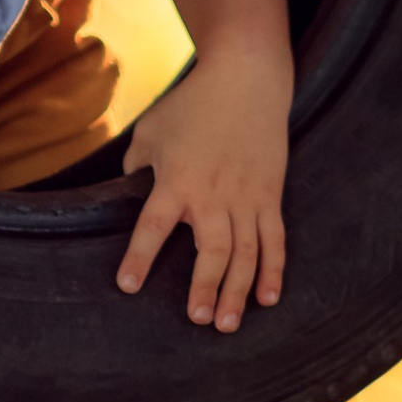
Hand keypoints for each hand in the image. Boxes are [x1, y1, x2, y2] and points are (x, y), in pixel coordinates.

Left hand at [117, 51, 289, 329]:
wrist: (246, 78)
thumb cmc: (191, 105)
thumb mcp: (151, 132)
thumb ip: (137, 169)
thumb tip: (127, 199)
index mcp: (177, 179)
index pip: (154, 224)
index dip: (140, 255)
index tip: (128, 286)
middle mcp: (213, 193)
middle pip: (212, 248)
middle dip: (206, 286)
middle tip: (199, 319)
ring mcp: (247, 196)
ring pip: (246, 252)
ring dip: (238, 290)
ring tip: (227, 323)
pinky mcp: (269, 195)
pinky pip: (274, 239)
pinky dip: (274, 270)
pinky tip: (268, 298)